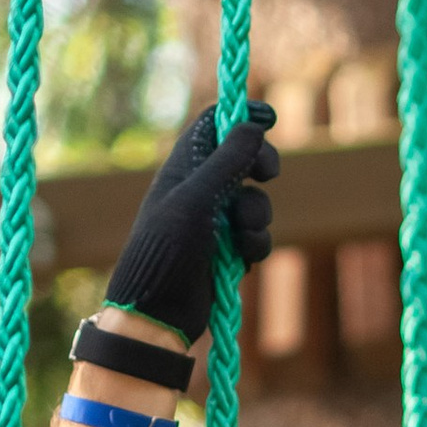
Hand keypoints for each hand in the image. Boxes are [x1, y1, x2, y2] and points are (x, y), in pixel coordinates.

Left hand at [107, 100, 277, 341]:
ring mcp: (215, 220)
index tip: (269, 117)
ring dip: (258, 214)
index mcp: (184, 167)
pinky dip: (255, 243)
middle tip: (268, 174)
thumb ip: (226, 162)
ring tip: (241, 233)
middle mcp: (199, 189)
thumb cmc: (166, 250)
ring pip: (256, 201)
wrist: (157, 310)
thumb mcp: (195, 200)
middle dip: (261, 165)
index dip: (241, 115)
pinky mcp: (228, 249)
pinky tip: (242, 258)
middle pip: (244, 158)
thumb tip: (252, 125)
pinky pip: (257, 234)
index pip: (214, 125)